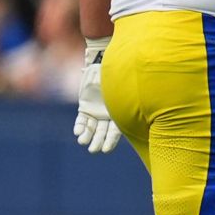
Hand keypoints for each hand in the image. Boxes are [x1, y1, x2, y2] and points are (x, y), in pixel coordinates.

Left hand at [74, 37, 121, 153]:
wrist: (102, 65)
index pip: (116, 130)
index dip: (111, 140)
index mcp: (119, 112)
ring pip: (93, 128)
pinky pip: (82, 120)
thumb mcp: (120, 85)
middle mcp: (108, 114)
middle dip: (99, 141)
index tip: (105, 149)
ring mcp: (96, 112)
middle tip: (94, 149)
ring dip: (88, 136)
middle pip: (104, 132)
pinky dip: (80, 126)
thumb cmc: (116, 74)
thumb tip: (136, 101)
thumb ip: (123, 93)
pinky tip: (78, 132)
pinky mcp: (85, 108)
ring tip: (83, 142)